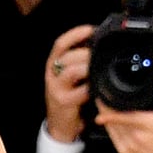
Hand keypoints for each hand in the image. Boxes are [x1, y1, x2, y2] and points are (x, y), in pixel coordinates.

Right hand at [44, 24, 94, 143]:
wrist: (60, 123)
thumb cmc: (68, 95)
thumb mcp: (69, 75)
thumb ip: (79, 60)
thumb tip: (97, 42)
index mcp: (54, 64)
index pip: (61, 43)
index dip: (75, 34)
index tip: (91, 29)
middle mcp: (52, 74)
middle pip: (67, 56)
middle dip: (85, 51)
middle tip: (100, 52)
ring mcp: (56, 88)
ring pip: (71, 71)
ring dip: (87, 67)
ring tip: (98, 68)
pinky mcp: (64, 102)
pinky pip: (79, 92)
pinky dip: (90, 88)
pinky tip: (97, 87)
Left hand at [95, 79, 152, 152]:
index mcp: (148, 125)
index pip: (122, 115)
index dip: (107, 109)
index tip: (100, 99)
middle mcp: (135, 136)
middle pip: (112, 119)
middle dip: (104, 107)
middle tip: (102, 97)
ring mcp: (128, 146)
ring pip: (109, 128)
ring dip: (105, 116)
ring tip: (104, 106)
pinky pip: (112, 137)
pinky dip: (110, 128)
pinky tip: (112, 122)